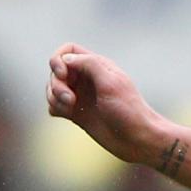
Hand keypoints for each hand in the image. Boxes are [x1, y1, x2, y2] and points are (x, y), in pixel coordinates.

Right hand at [46, 44, 168, 167]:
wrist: (138, 140)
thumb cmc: (129, 111)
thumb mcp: (111, 82)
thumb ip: (89, 64)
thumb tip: (66, 58)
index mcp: (97, 66)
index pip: (67, 50)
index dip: (58, 59)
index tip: (63, 74)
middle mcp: (87, 79)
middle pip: (56, 71)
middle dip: (56, 84)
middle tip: (71, 99)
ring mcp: (81, 96)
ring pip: (53, 88)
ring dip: (54, 97)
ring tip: (71, 108)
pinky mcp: (77, 113)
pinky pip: (55, 105)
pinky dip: (55, 107)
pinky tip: (68, 115)